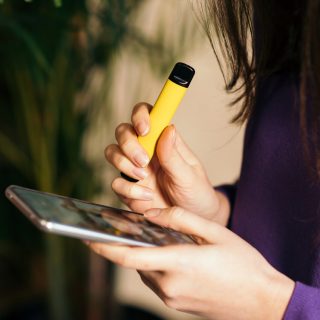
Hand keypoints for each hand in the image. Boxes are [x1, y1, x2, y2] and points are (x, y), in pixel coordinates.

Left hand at [88, 207, 294, 319]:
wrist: (263, 302)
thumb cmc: (242, 264)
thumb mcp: (214, 232)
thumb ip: (180, 219)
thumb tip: (152, 214)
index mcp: (178, 264)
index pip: (129, 257)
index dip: (104, 247)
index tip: (86, 238)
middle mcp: (169, 286)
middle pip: (137, 261)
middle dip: (130, 244)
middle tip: (130, 226)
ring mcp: (172, 299)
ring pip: (146, 271)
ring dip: (145, 254)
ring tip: (156, 238)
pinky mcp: (178, 304)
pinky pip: (158, 280)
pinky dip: (156, 264)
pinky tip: (170, 253)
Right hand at [105, 102, 229, 224]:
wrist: (192, 221)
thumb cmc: (196, 193)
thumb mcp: (189, 176)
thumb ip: (174, 155)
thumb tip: (168, 128)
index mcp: (163, 141)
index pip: (147, 115)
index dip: (140, 115)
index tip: (145, 129)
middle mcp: (146, 151)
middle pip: (123, 132)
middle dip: (129, 144)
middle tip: (143, 161)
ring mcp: (135, 169)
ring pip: (112, 152)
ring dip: (124, 164)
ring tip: (144, 178)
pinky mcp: (128, 189)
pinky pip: (115, 183)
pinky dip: (128, 190)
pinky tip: (147, 197)